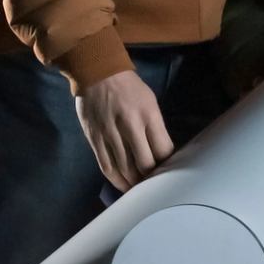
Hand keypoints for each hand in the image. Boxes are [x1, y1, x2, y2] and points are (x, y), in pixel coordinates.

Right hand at [74, 69, 173, 191]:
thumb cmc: (129, 87)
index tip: (169, 171)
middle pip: (145, 163)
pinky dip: (116, 180)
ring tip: (140, 191)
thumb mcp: (150, 101)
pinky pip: (106, 166)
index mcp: (149, 115)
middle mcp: (130, 125)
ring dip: (134, 184)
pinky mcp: (94, 138)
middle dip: (151, 178)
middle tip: (155, 186)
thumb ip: (155, 127)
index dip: (167, 165)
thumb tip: (161, 154)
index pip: (164, 149)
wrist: (97, 72)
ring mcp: (110, 133)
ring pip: (124, 168)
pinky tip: (123, 186)